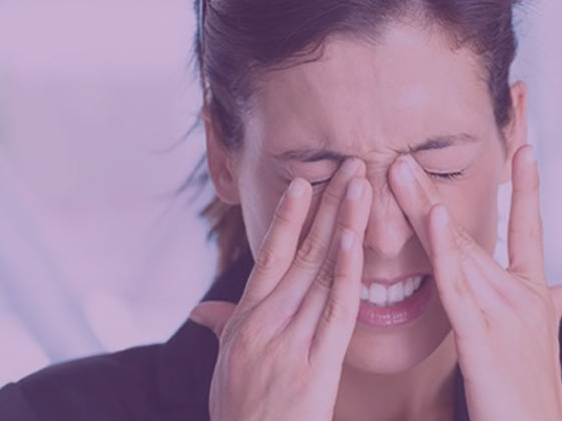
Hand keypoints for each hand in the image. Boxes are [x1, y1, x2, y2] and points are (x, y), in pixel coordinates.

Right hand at [188, 158, 372, 420]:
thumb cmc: (238, 411)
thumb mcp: (223, 365)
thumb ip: (220, 328)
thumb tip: (201, 309)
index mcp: (247, 316)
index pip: (269, 254)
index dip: (288, 216)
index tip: (306, 182)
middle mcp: (266, 319)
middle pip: (302, 251)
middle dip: (328, 206)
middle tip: (349, 166)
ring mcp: (291, 338)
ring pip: (321, 271)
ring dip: (343, 225)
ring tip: (361, 186)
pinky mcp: (316, 363)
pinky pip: (335, 311)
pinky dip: (345, 274)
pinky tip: (354, 242)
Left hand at [388, 145, 561, 420]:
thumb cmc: (531, 390)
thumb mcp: (543, 338)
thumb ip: (553, 305)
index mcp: (530, 293)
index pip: (529, 228)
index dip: (527, 188)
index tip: (524, 146)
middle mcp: (519, 294)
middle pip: (470, 231)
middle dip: (433, 191)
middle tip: (404, 153)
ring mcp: (501, 312)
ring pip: (456, 249)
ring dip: (424, 207)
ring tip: (399, 168)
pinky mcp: (481, 336)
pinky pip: (456, 286)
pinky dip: (445, 250)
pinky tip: (434, 217)